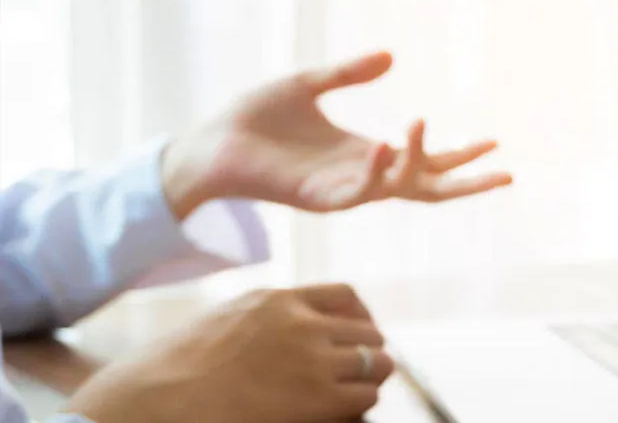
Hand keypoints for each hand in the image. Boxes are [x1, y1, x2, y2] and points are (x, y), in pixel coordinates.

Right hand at [64, 284, 393, 422]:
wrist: (153, 403)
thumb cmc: (171, 372)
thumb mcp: (222, 321)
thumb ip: (262, 321)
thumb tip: (293, 335)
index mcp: (275, 300)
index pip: (344, 296)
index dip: (359, 318)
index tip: (356, 336)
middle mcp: (300, 323)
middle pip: (367, 331)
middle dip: (365, 352)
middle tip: (356, 373)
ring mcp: (312, 359)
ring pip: (375, 363)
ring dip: (368, 379)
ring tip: (352, 395)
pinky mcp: (319, 399)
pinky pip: (365, 398)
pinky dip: (360, 406)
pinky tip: (342, 414)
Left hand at [161, 51, 512, 219]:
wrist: (210, 141)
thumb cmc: (255, 117)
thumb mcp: (308, 84)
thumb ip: (349, 73)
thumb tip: (391, 55)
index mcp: (365, 153)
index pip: (425, 160)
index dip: (460, 154)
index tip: (495, 141)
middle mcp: (362, 176)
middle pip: (428, 188)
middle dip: (467, 184)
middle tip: (507, 174)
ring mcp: (343, 190)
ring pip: (398, 188)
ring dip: (417, 162)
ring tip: (421, 123)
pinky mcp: (319, 198)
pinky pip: (358, 191)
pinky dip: (376, 171)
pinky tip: (385, 145)